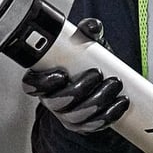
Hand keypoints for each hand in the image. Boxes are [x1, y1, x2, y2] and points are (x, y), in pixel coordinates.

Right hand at [21, 17, 129, 133]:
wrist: (101, 82)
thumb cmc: (85, 63)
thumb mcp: (85, 45)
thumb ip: (86, 33)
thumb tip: (92, 26)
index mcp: (44, 80)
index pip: (32, 85)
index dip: (43, 83)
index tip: (61, 74)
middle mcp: (51, 100)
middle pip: (57, 103)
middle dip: (78, 90)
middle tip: (97, 74)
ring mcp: (66, 116)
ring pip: (76, 116)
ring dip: (97, 101)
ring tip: (114, 85)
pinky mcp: (83, 126)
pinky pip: (93, 126)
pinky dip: (109, 114)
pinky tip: (120, 102)